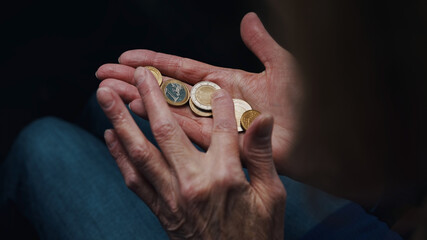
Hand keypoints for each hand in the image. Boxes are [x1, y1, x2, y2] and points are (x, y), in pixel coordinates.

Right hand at [96, 12, 301, 175]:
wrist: (328, 136)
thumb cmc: (312, 100)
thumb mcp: (284, 64)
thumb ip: (261, 44)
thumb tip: (247, 19)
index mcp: (228, 81)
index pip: (183, 69)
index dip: (154, 61)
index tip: (126, 56)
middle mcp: (217, 103)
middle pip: (169, 90)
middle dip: (135, 81)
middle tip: (104, 74)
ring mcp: (218, 124)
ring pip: (171, 110)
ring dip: (139, 100)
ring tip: (109, 91)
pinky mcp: (223, 144)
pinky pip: (187, 130)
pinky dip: (162, 121)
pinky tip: (138, 112)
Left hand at [97, 67, 285, 238]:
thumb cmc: (259, 235)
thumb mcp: (272, 196)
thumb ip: (262, 154)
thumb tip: (263, 118)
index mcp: (226, 176)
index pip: (221, 127)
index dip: (219, 104)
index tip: (215, 88)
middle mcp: (193, 182)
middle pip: (167, 131)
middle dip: (150, 97)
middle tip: (137, 74)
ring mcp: (172, 197)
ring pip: (141, 152)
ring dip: (121, 120)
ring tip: (105, 96)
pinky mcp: (161, 210)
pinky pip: (135, 180)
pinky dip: (120, 156)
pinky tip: (111, 135)